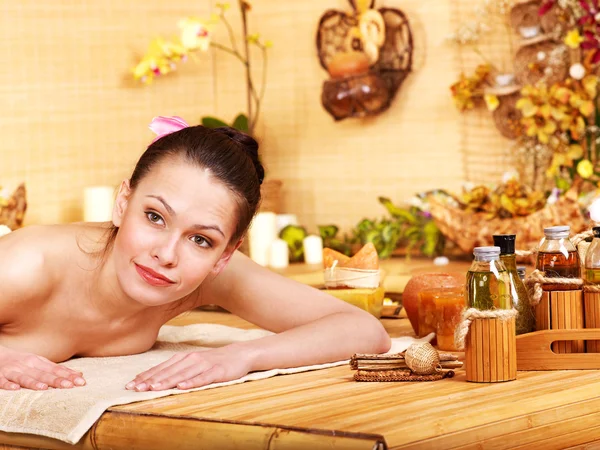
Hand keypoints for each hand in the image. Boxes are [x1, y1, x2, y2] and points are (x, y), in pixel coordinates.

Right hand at [0, 348, 85, 389]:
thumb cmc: (22, 362)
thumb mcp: (39, 362)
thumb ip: (56, 369)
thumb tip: (80, 374)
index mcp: (38, 362)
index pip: (56, 369)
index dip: (68, 375)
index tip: (81, 381)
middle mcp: (27, 365)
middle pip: (43, 374)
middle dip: (57, 380)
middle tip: (70, 386)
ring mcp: (13, 371)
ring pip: (24, 378)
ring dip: (34, 382)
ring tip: (44, 388)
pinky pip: (3, 382)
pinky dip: (8, 385)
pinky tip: (15, 389)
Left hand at [126, 347, 250, 390]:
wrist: (239, 354)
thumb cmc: (212, 361)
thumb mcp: (192, 362)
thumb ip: (175, 369)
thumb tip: (153, 379)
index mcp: (183, 357)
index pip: (161, 368)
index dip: (146, 376)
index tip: (131, 385)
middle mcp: (191, 359)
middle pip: (169, 371)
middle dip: (151, 380)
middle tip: (136, 389)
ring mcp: (204, 365)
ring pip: (183, 375)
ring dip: (167, 381)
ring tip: (154, 388)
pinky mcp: (217, 371)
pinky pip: (203, 378)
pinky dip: (192, 382)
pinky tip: (182, 387)